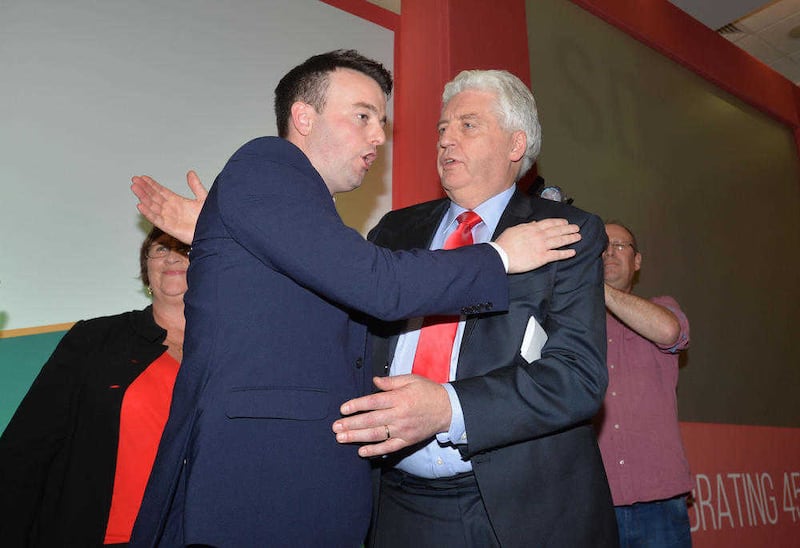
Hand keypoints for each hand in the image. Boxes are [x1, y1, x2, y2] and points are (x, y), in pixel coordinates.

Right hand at [131, 170, 206, 243]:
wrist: (215, 233)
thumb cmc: (210, 219)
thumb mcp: (203, 198)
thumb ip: (196, 186)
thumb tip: (190, 173)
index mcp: (178, 202)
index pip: (161, 191)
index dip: (152, 184)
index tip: (143, 178)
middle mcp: (172, 210)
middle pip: (154, 197)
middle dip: (144, 189)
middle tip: (134, 180)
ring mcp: (170, 219)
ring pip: (153, 206)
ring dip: (143, 197)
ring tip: (135, 188)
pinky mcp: (170, 228)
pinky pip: (156, 220)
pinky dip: (148, 213)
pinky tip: (140, 206)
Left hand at [332, 375, 451, 457]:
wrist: (447, 409)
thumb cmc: (428, 392)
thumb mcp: (411, 379)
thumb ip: (391, 381)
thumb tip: (374, 381)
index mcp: (399, 398)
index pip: (373, 402)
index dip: (357, 406)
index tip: (343, 409)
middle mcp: (399, 415)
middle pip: (371, 420)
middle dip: (351, 424)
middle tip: (336, 427)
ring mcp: (403, 430)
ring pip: (376, 435)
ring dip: (357, 437)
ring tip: (342, 437)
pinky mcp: (407, 440)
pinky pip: (388, 447)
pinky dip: (374, 450)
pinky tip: (361, 451)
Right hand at [495, 218, 579, 273]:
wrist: (501, 256)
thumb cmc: (504, 243)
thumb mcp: (514, 230)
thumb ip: (526, 226)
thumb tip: (534, 224)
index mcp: (532, 228)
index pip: (550, 223)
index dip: (559, 222)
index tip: (566, 222)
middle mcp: (540, 236)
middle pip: (558, 231)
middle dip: (569, 229)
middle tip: (577, 228)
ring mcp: (542, 246)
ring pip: (560, 241)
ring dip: (570, 238)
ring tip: (578, 237)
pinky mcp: (542, 258)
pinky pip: (557, 255)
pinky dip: (566, 253)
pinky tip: (573, 252)